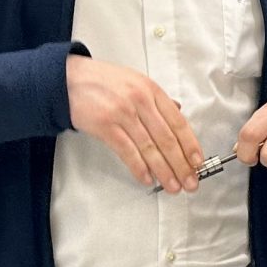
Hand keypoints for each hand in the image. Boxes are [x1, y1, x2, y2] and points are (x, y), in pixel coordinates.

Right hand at [66, 56, 203, 192]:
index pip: (178, 122)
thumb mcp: (135, 81)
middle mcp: (140, 101)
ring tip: (173, 186)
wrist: (68, 80)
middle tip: (190, 182)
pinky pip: (127, 151)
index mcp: (152, 90)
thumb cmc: (102, 81)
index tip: (198, 163)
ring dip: (163, 171)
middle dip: (181, 164)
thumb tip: (178, 111)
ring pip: (149, 148)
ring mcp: (123, 114)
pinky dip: (139, 168)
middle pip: (167, 139)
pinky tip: (147, 179)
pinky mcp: (105, 126)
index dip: (191, 145)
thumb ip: (157, 99)